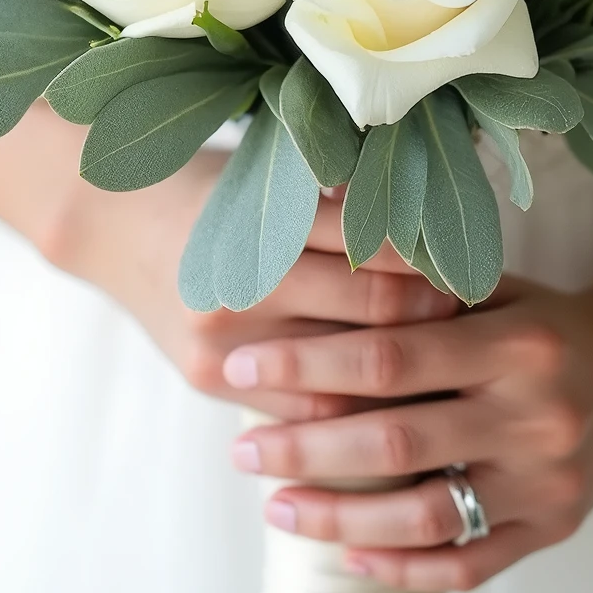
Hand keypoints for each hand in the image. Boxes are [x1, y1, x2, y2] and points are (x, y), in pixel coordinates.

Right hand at [49, 148, 458, 421]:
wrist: (117, 222)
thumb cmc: (215, 190)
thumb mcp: (274, 178)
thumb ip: (344, 201)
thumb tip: (436, 216)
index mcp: (265, 230)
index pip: (377, 256)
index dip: (434, 265)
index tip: (474, 266)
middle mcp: (242, 293)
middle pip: (370, 317)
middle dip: (431, 319)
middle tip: (472, 321)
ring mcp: (223, 348)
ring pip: (340, 380)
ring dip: (398, 377)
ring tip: (446, 366)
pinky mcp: (210, 383)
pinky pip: (301, 414)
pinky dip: (350, 412)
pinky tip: (392, 404)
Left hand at [221, 270, 592, 588]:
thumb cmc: (548, 317)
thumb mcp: (494, 285)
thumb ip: (415, 284)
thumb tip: (313, 252)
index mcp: (516, 342)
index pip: (391, 356)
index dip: (308, 365)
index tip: (242, 366)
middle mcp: (536, 414)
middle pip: (396, 442)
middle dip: (305, 449)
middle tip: (240, 450)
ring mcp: (547, 482)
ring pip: (425, 517)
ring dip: (339, 520)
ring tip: (277, 507)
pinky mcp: (556, 529)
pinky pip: (468, 565)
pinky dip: (402, 567)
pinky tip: (348, 554)